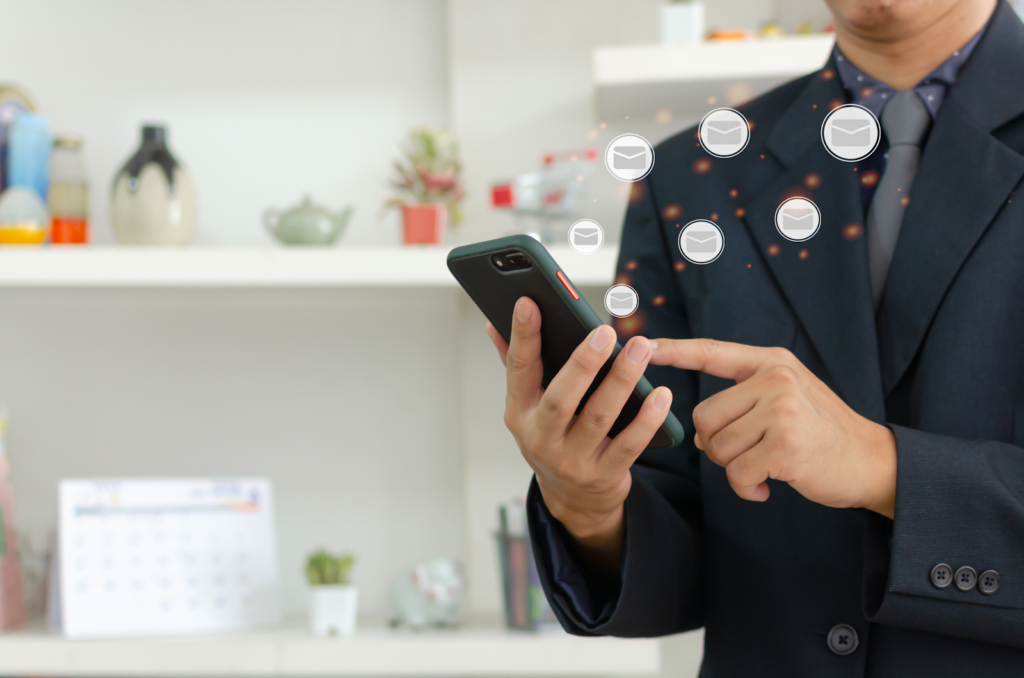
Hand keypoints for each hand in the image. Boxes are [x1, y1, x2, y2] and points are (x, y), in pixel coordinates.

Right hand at [485, 297, 673, 574]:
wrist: (572, 499)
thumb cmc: (552, 437)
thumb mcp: (528, 407)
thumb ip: (518, 365)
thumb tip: (494, 324)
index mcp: (521, 412)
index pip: (518, 369)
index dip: (522, 336)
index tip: (529, 302)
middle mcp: (542, 438)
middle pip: (561, 398)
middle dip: (583, 363)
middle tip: (605, 331)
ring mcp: (572, 460)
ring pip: (598, 418)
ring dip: (622, 382)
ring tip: (641, 349)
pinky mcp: (603, 475)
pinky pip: (628, 446)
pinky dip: (646, 420)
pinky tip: (661, 394)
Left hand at [650, 339, 896, 518]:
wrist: (873, 462)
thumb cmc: (821, 434)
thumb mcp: (787, 399)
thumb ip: (743, 402)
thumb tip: (700, 434)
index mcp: (771, 362)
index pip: (711, 351)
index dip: (673, 350)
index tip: (641, 345)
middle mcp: (775, 378)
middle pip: (704, 416)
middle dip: (718, 445)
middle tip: (751, 453)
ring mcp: (782, 410)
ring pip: (717, 447)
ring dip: (734, 468)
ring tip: (765, 465)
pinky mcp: (785, 445)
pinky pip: (737, 473)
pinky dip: (746, 488)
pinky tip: (769, 485)